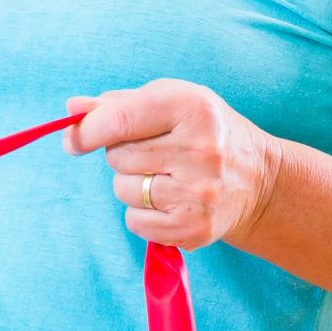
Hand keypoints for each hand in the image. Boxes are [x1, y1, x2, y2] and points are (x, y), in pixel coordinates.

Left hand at [63, 79, 278, 249]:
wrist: (260, 180)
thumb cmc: (203, 132)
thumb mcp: (170, 102)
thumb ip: (117, 105)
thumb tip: (71, 110)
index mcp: (193, 107)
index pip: (118, 120)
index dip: (86, 131)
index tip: (73, 140)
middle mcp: (201, 149)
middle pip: (117, 157)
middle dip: (123, 154)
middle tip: (156, 153)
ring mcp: (200, 192)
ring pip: (122, 190)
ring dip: (132, 184)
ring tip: (167, 176)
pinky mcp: (195, 227)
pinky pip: (134, 221)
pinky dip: (142, 213)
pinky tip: (170, 200)